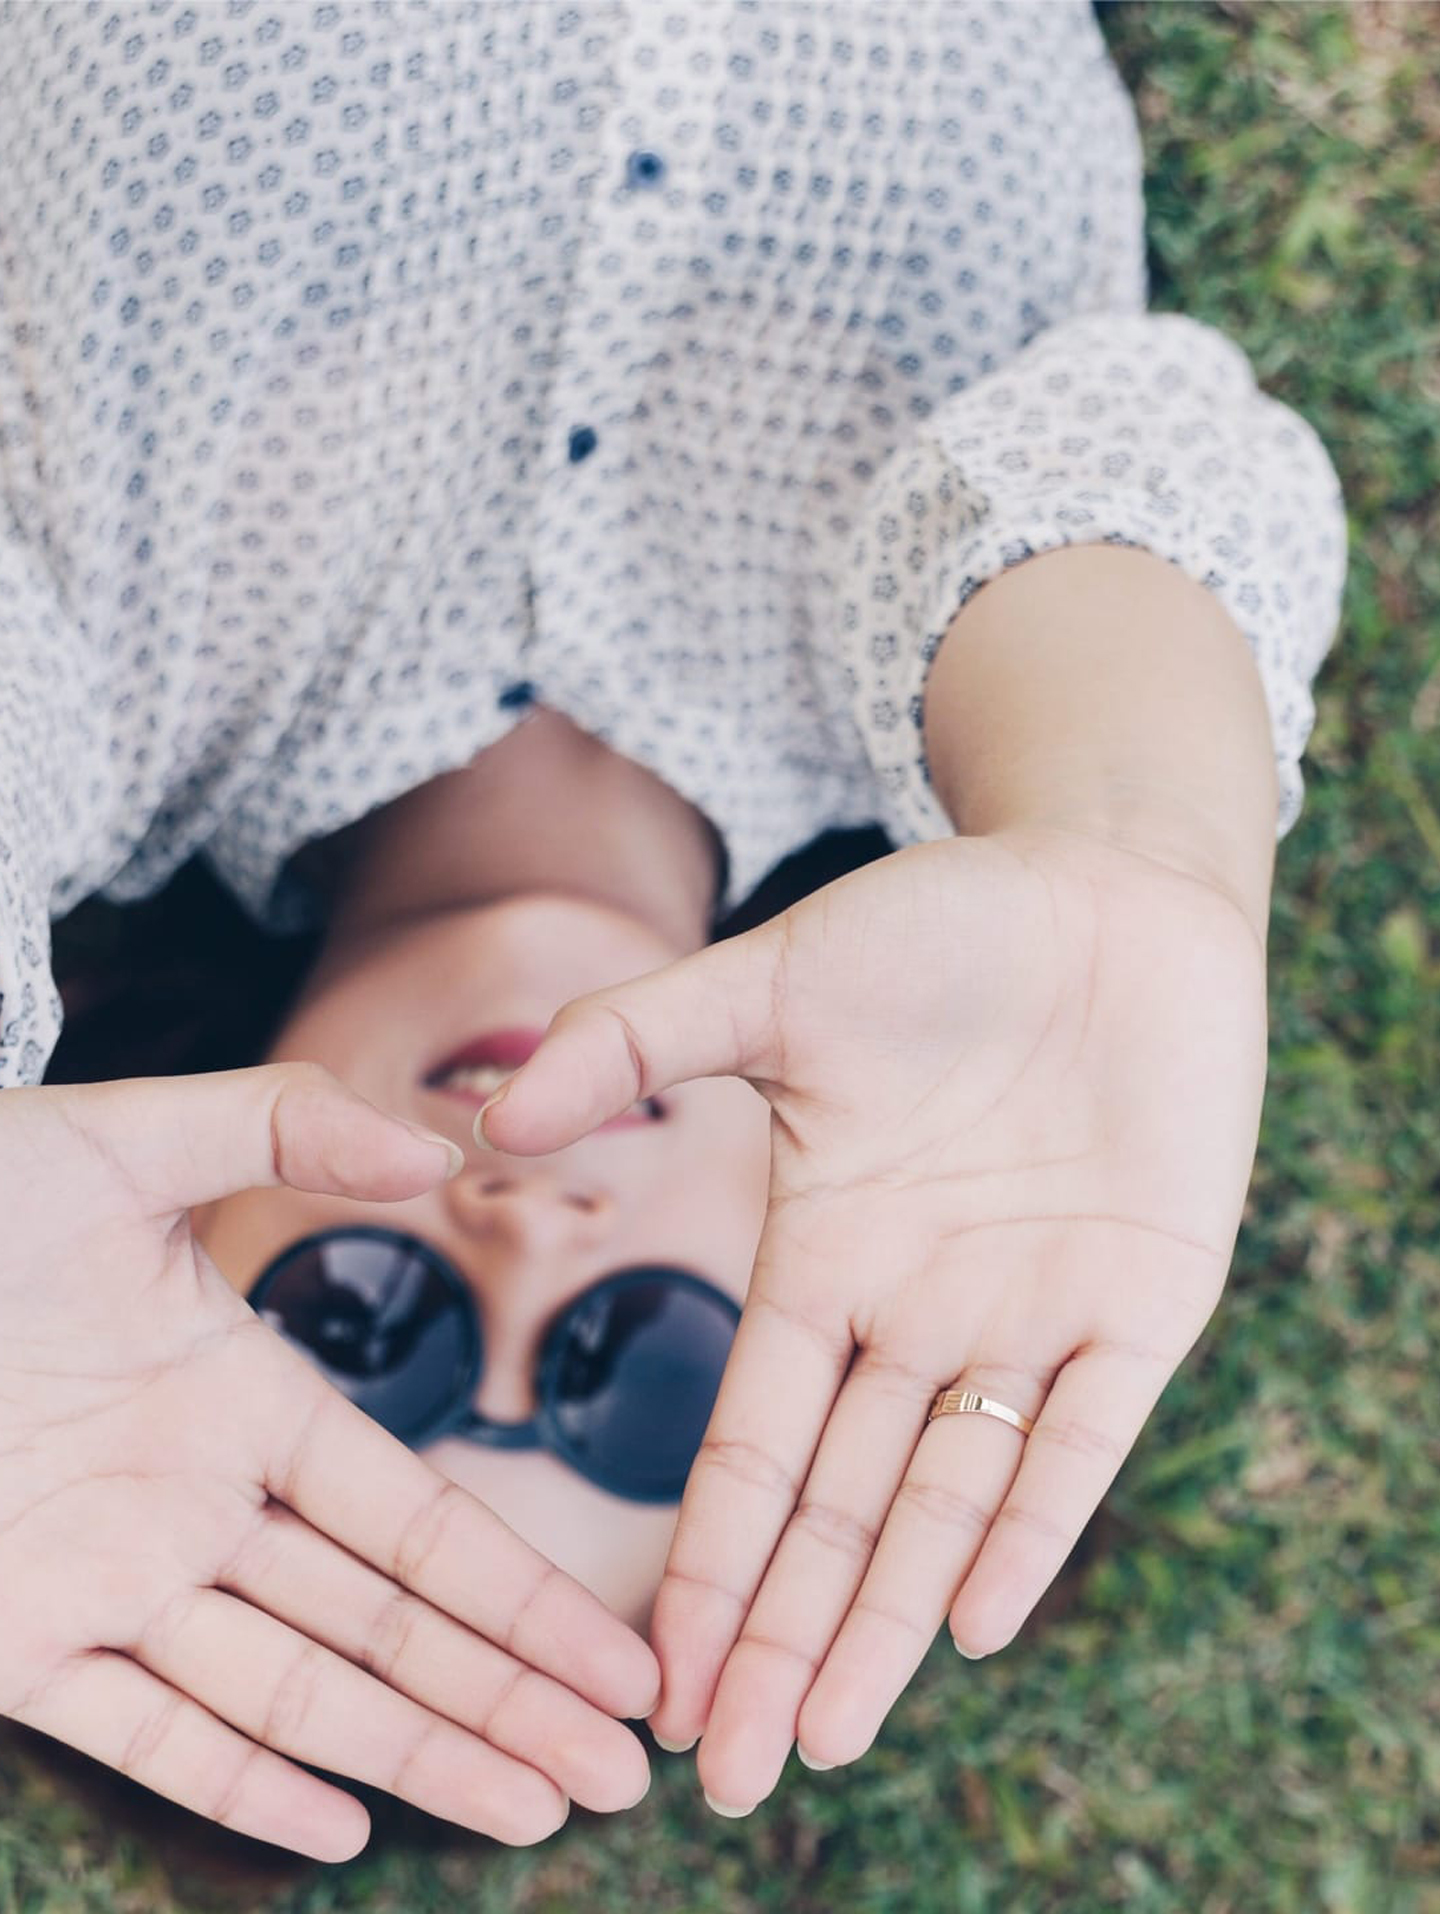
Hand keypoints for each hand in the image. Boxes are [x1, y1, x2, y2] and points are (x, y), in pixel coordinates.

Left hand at [0, 1066, 657, 1857]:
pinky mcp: (17, 1644)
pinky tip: (339, 1827)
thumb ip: (284, 1125)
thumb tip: (439, 1146)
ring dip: (414, 1753)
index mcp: (247, 1397)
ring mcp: (116, 1584)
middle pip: (385, 1625)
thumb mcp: (123, 1139)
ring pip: (293, 1692)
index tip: (615, 1653)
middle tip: (619, 1771)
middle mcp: (203, 1505)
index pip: (416, 1518)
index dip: (520, 1592)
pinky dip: (238, 1783)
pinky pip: (145, 1733)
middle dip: (506, 1698)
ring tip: (531, 1809)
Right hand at [476, 828, 1267, 1810]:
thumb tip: (492, 1112)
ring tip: (822, 1737)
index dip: (709, 1558)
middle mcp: (916, 1311)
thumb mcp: (773, 981)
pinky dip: (1031, 1525)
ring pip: (947, 1498)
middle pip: (839, 1508)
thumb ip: (636, 1040)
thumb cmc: (938, 927)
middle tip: (728, 1774)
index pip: (754, 1443)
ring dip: (885, 1619)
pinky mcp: (1142, 1296)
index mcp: (824, 1256)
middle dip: (780, 1636)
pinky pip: (1080, 1436)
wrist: (1107, 888)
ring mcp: (1028, 1311)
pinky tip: (972, 1622)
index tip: (656, 1673)